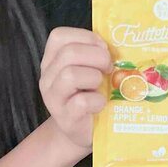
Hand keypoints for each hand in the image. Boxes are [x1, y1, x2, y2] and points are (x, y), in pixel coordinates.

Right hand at [39, 27, 111, 148]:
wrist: (84, 130)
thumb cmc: (91, 95)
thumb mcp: (91, 70)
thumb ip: (97, 55)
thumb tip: (119, 44)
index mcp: (53, 61)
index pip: (59, 36)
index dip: (86, 37)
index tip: (104, 48)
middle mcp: (48, 77)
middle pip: (69, 53)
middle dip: (97, 56)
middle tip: (109, 68)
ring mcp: (54, 98)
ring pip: (70, 75)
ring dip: (95, 77)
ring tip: (103, 85)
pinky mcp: (66, 118)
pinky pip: (81, 102)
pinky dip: (97, 100)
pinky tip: (101, 103)